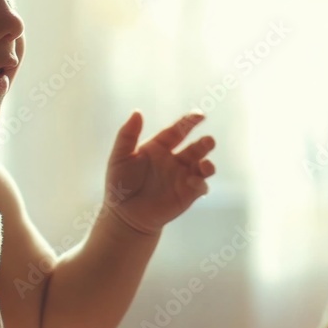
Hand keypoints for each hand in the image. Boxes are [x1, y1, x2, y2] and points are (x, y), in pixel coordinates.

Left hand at [104, 111, 216, 235]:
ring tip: (205, 165)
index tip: (200, 115)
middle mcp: (174, 160)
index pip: (177, 131)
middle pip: (195, 147)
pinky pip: (200, 186)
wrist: (123, 215)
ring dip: (208, 163)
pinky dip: (201, 182)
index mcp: (159, 147)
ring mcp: (182, 177)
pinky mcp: (187, 194)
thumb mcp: (119, 157)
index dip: (189, 122)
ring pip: (203, 166)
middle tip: (208, 142)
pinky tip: (193, 181)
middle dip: (205, 143)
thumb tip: (137, 112)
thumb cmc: (119, 185)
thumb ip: (127, 134)